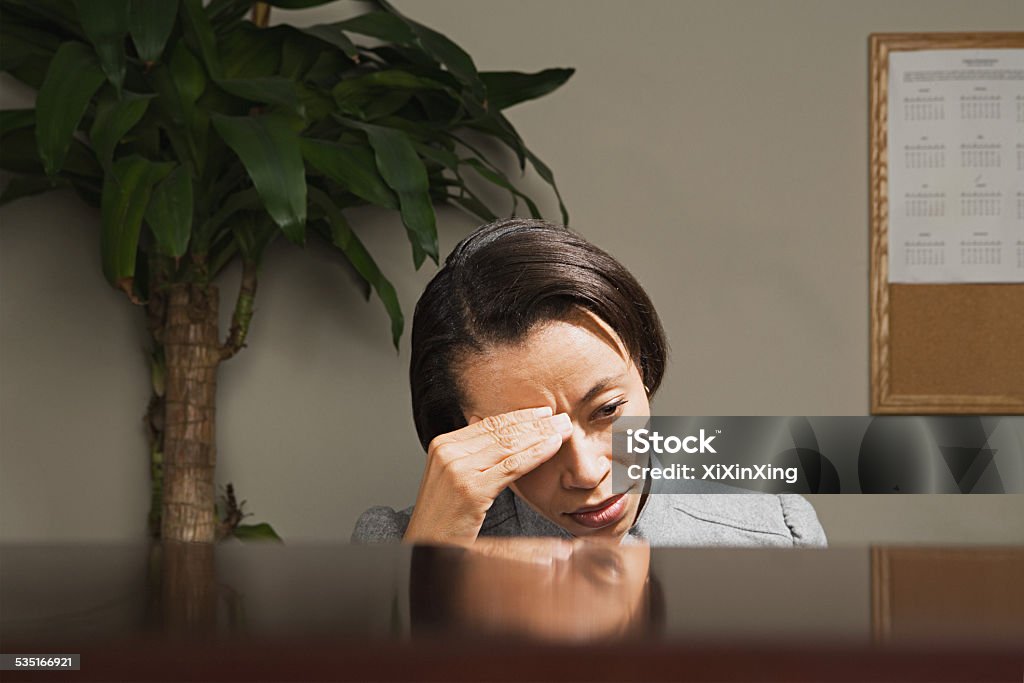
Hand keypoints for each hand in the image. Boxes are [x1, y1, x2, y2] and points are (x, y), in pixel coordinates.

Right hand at [404, 406, 572, 544]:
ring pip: (509, 445)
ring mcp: (458, 469)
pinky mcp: (472, 489)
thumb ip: (469, 453)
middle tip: (561, 417)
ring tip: (564, 428)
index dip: (518, 416)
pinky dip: (536, 454)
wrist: (426, 544)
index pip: (488, 424)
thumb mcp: (452, 477)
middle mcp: (448, 452)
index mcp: (443, 445)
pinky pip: (512, 467)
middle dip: (535, 423)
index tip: (542, 412)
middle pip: (501, 432)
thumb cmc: (443, 517)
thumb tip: (486, 425)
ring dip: (541, 434)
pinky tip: (553, 446)